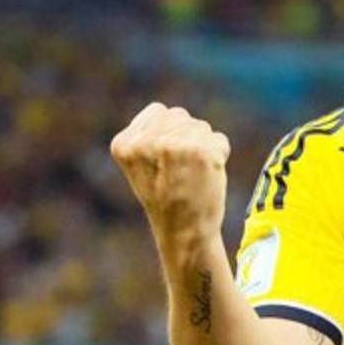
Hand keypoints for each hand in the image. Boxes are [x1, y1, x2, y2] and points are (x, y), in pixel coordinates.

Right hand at [110, 102, 231, 239]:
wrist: (184, 232)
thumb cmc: (166, 197)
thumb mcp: (142, 166)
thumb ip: (149, 136)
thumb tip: (166, 111)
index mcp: (123, 144)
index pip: (159, 111)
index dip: (168, 135)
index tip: (164, 164)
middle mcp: (145, 142)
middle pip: (181, 115)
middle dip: (187, 137)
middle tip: (180, 172)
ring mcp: (173, 145)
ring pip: (201, 126)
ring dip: (204, 147)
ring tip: (192, 175)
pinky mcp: (200, 151)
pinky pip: (218, 139)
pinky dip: (219, 154)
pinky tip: (206, 176)